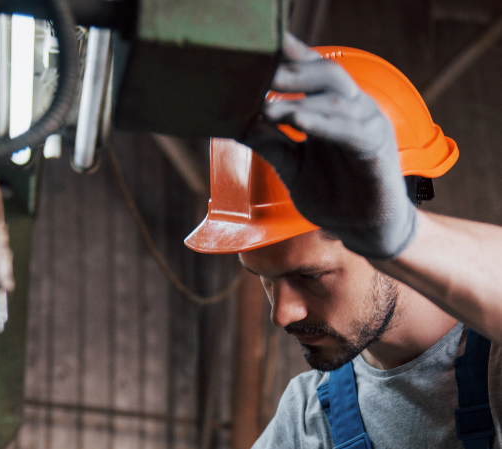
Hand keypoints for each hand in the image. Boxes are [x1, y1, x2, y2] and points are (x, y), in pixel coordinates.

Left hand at [240, 34, 416, 259]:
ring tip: (268, 105)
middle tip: (260, 70)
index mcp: (332, 110)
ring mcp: (367, 125)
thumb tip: (240, 123)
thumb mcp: (293, 169)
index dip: (290, 58)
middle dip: (292, 71)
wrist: (365, 231)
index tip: (260, 48)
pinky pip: (349, 129)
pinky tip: (298, 120)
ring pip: (335, 99)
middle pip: (325, 74)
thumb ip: (271, 144)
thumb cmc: (334, 197)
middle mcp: (352, 109)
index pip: (311, 73)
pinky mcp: (376, 147)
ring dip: (299, 99)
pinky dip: (323, 123)